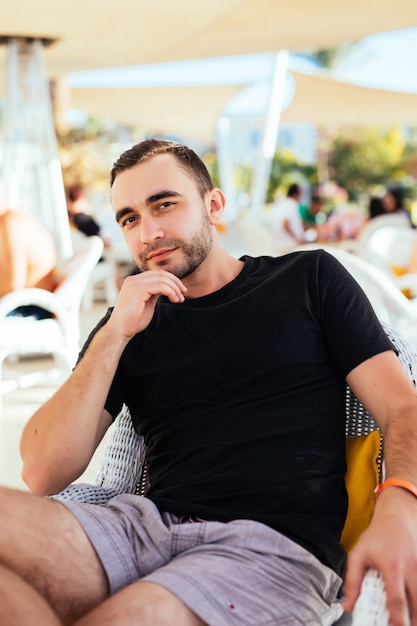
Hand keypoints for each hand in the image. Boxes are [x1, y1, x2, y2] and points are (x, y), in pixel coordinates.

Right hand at [107, 269, 186, 338]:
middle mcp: (133, 280)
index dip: (171, 280)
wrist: (120, 330)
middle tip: (184, 293)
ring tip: (180, 299)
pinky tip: (174, 299)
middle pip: (160, 274)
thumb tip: (165, 289)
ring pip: (162, 279)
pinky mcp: (138, 290)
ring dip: (175, 288)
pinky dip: (171, 291)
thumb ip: (154, 294)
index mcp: (135, 282)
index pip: (156, 274)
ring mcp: (135, 283)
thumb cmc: (133, 321)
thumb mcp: (147, 303)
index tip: (180, 291)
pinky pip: (160, 286)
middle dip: (175, 282)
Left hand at [343, 488, 416, 625]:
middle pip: (416, 603)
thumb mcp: (358, 554)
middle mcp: (410, 568)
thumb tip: (348, 605)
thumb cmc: (378, 536)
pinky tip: (414, 605)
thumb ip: (352, 581)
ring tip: (410, 620)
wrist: (397, 517)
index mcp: (391, 566)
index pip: (397, 600)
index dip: (398, 620)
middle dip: (412, 620)